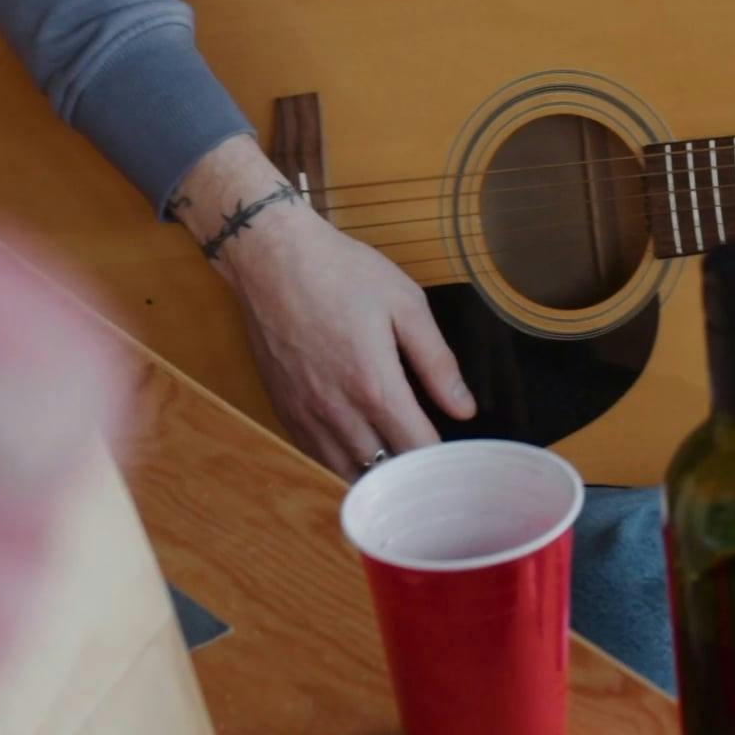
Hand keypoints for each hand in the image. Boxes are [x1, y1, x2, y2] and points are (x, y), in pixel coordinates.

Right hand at [172, 135, 475, 476]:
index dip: (442, 459)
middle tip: (434, 464)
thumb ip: (437, 362)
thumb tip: (464, 409)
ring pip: (346, 473)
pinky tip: (361, 449)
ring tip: (400, 465)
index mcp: (374, 386)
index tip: (457, 456)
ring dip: (375, 475)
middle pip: (382, 471)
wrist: (270, 259)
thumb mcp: (406, 304)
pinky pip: (317, 457)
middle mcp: (337, 412)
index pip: (417, 450)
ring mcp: (305, 416)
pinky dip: (342, 462)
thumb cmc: (342, 273)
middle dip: (411, 472)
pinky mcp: (284, 411)